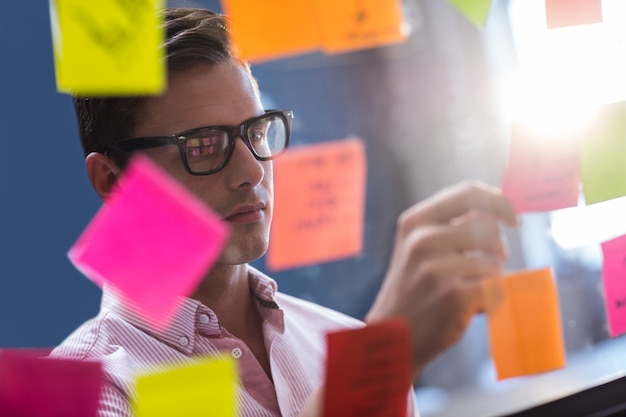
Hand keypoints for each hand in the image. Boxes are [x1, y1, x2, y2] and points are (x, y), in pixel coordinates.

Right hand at [365, 180, 518, 378]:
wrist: (392, 336)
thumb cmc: (413, 289)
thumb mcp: (417, 247)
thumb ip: (449, 225)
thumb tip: (499, 210)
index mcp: (415, 221)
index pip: (469, 193)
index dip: (500, 201)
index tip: (513, 218)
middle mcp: (423, 239)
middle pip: (490, 229)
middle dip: (496, 250)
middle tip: (481, 270)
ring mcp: (436, 268)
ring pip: (495, 261)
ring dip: (490, 278)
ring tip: (467, 290)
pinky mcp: (453, 295)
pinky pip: (496, 288)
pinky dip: (491, 300)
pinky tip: (469, 307)